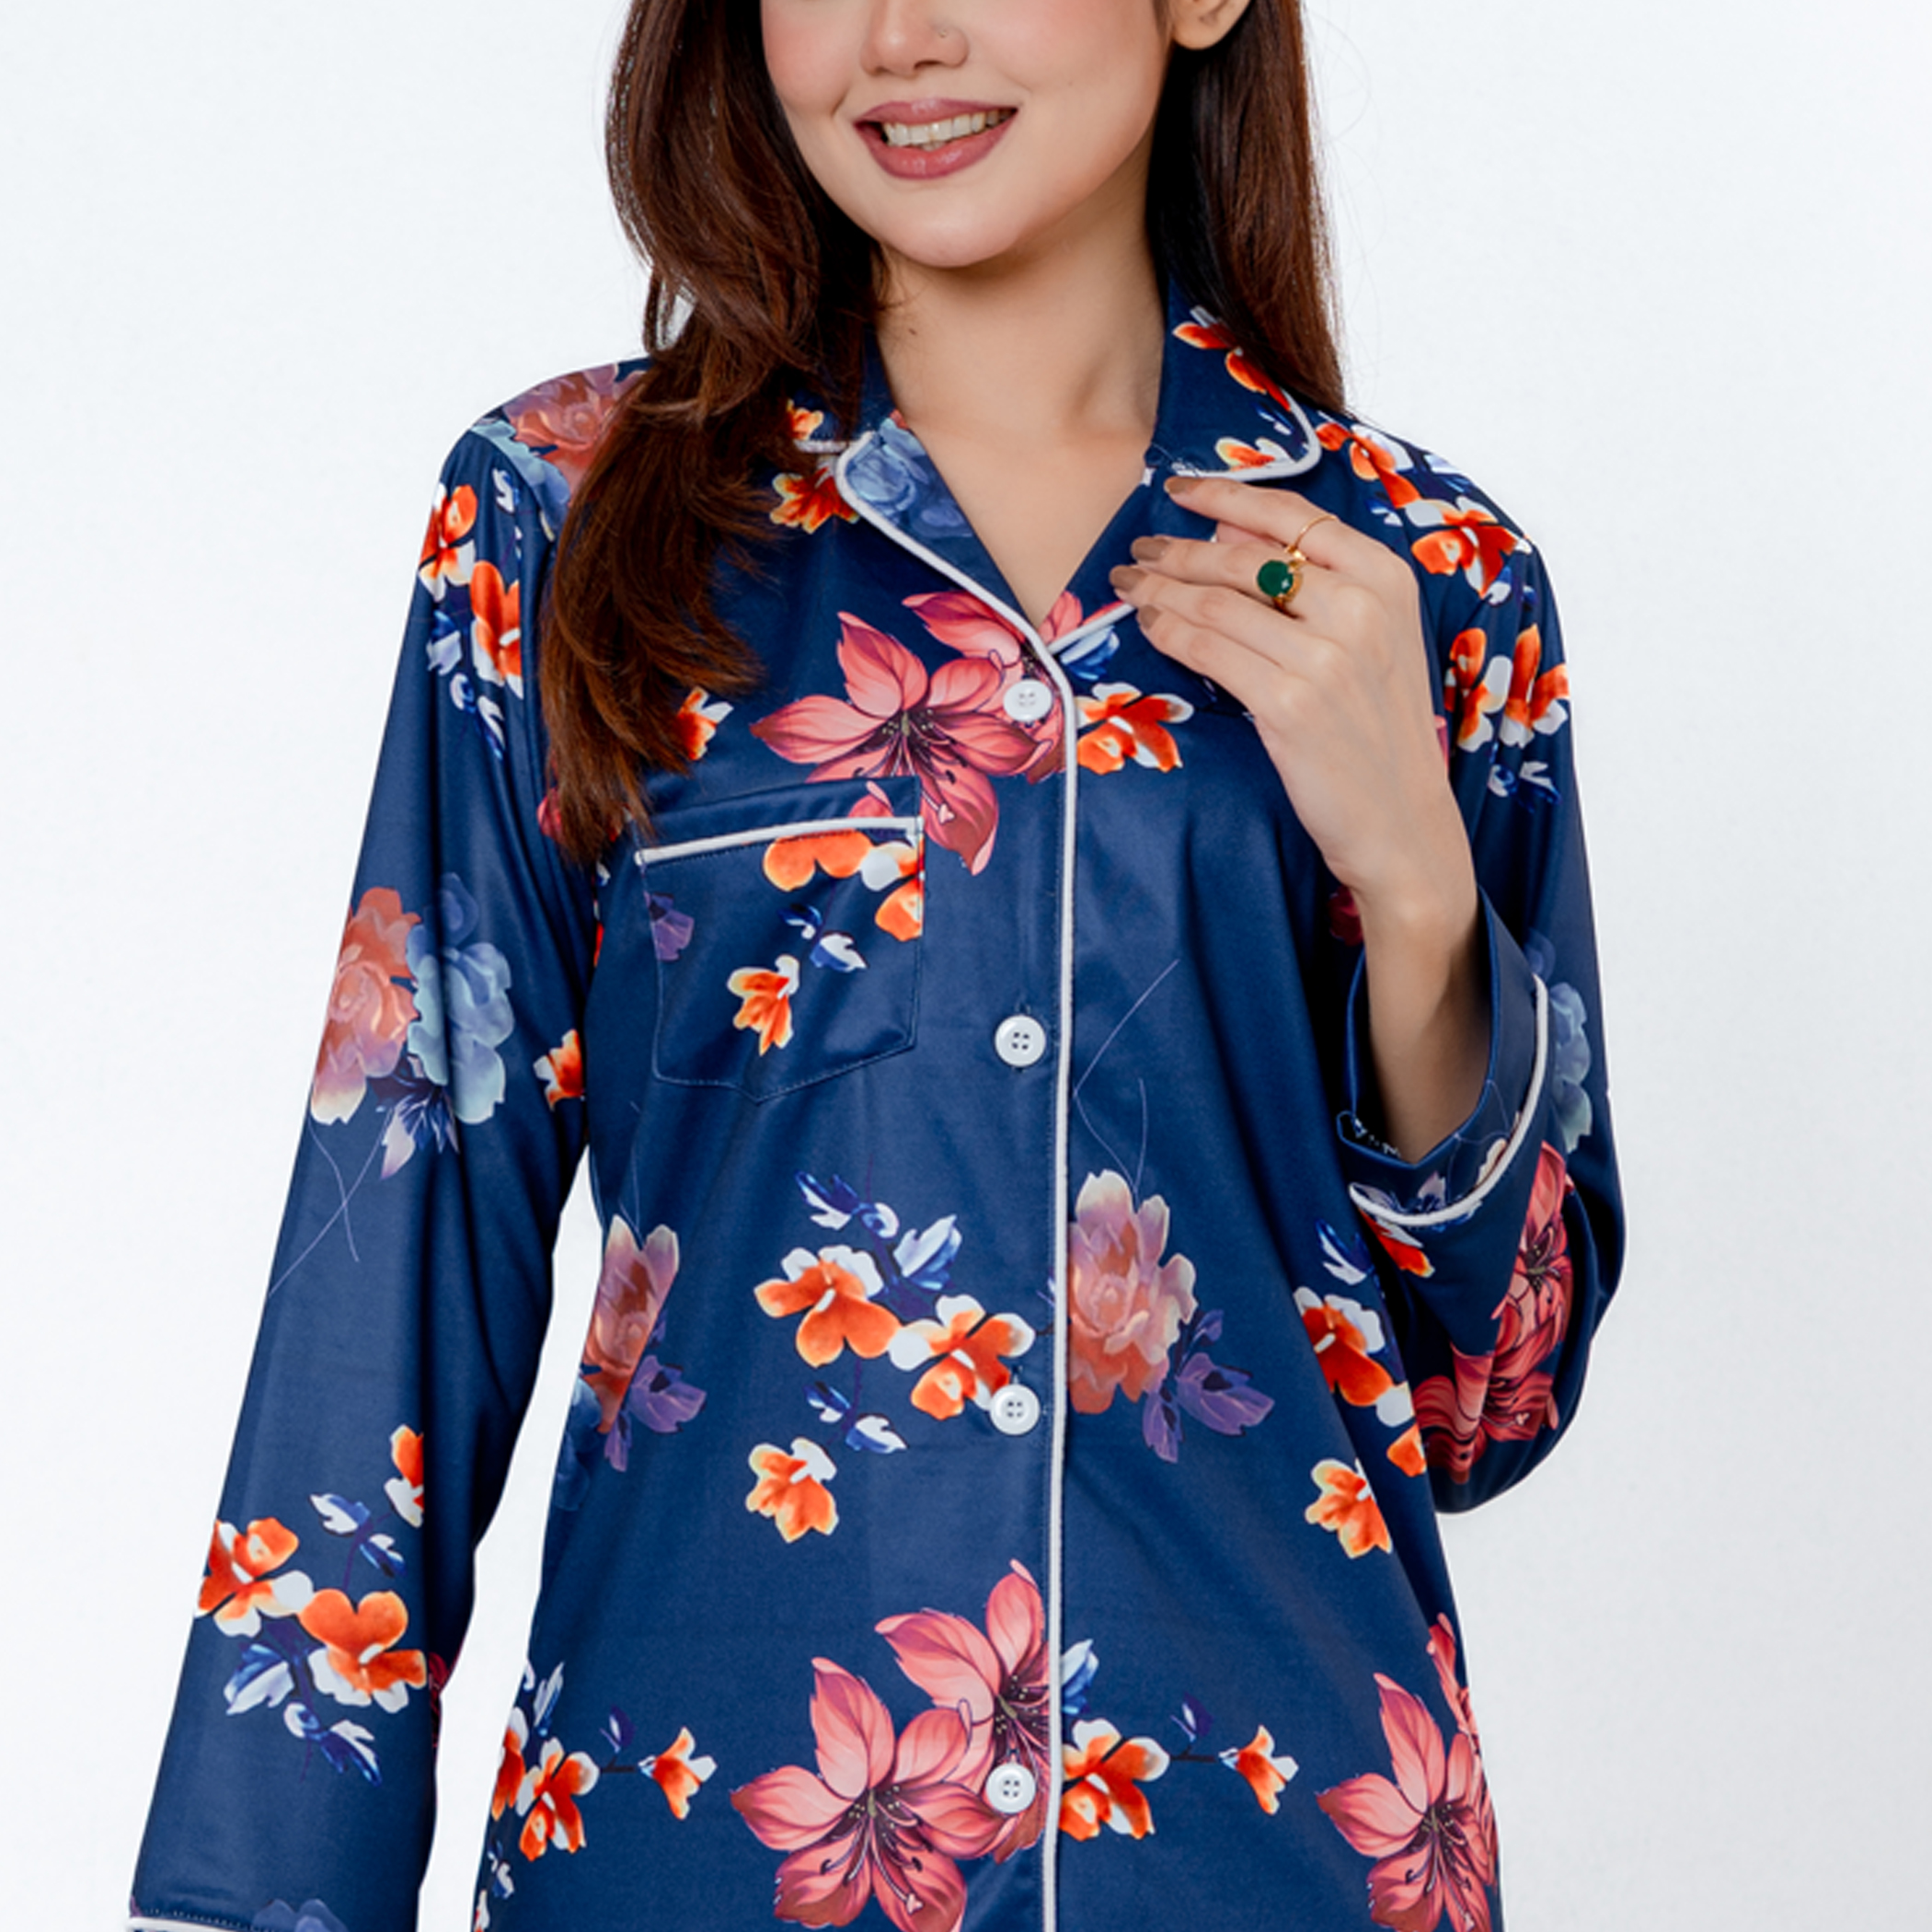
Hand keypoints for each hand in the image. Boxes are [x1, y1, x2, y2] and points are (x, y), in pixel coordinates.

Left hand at [1108, 475, 1487, 1157]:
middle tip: (1136, 551)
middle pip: (1246, 557)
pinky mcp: (1289, 702)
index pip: (1293, 515)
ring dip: (1160, 588)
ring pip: (1217, 601)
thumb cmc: (1377, 735)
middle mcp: (1361, 607)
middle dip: (1178, 549)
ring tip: (1128, 586)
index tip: (1180, 489)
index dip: (1227, 496)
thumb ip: (1321, 590)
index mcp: (1387, 579)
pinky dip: (1169, 631)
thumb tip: (1229, 541)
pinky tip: (1148, 625)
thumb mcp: (1373, 645)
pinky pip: (1209, 649)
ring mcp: (1326, 655)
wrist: (1402, 825)